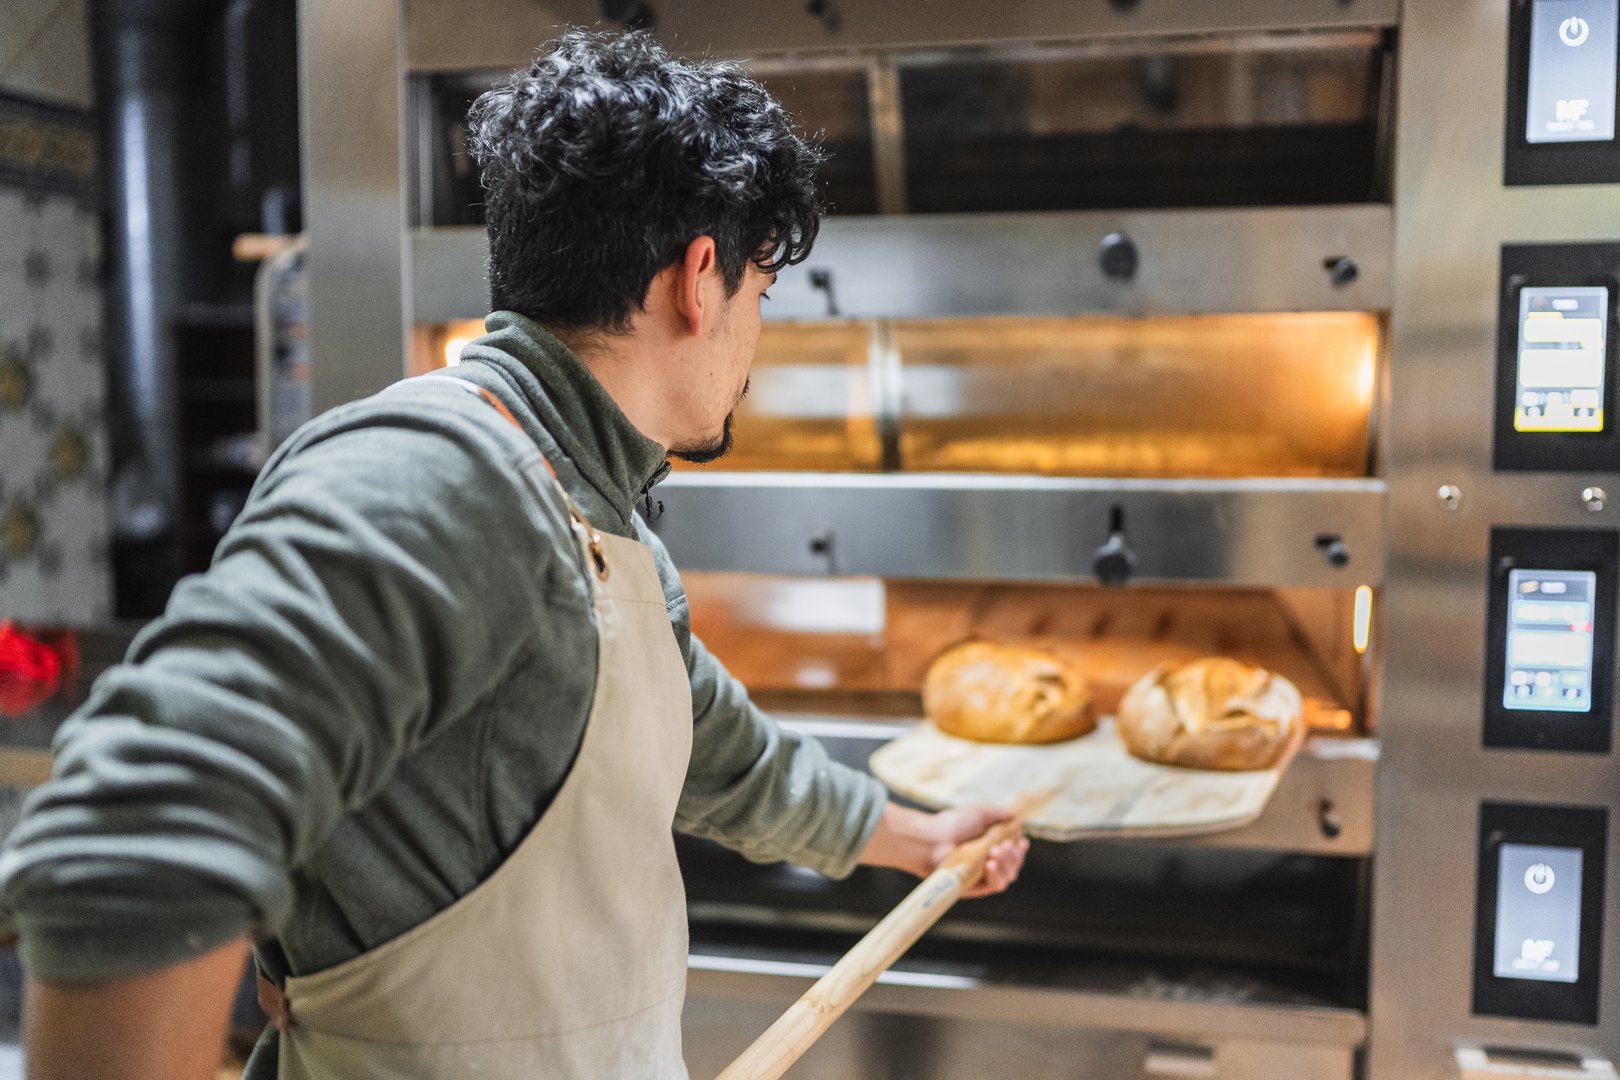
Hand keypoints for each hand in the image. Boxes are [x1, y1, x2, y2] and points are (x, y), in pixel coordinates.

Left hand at [857, 803, 1029, 897]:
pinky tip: (991, 864)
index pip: (1012, 852)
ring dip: (1007, 864)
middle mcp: (986, 862)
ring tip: (995, 852)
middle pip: (1013, 865)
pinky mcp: (973, 887)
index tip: (1022, 841)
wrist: (931, 840)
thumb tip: (1017, 816)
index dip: (1019, 849)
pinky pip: (994, 886)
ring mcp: (980, 876)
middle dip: (1014, 856)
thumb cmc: (952, 824)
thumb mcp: (978, 814)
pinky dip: (997, 876)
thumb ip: (999, 814)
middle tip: (1005, 846)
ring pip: (1007, 877)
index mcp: (989, 846)